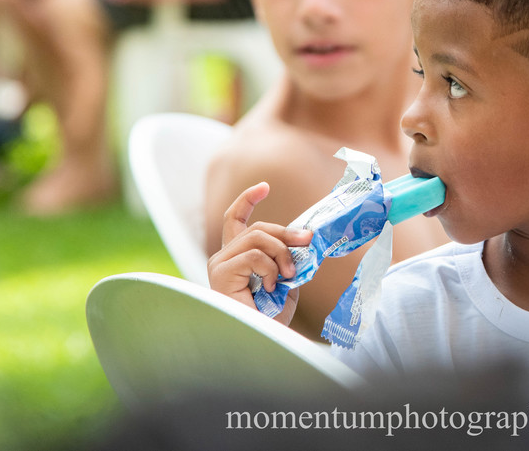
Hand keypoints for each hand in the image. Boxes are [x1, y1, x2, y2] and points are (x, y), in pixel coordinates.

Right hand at [207, 182, 312, 323]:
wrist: (260, 342)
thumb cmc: (270, 319)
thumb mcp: (285, 282)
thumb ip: (289, 259)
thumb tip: (305, 238)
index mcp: (237, 258)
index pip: (236, 219)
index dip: (248, 199)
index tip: (265, 186)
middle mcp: (223, 258)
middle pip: (257, 228)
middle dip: (286, 232)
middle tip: (308, 240)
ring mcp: (220, 264)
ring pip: (258, 238)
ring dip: (282, 253)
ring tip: (289, 275)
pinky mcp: (221, 272)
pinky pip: (254, 256)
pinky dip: (270, 269)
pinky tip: (271, 287)